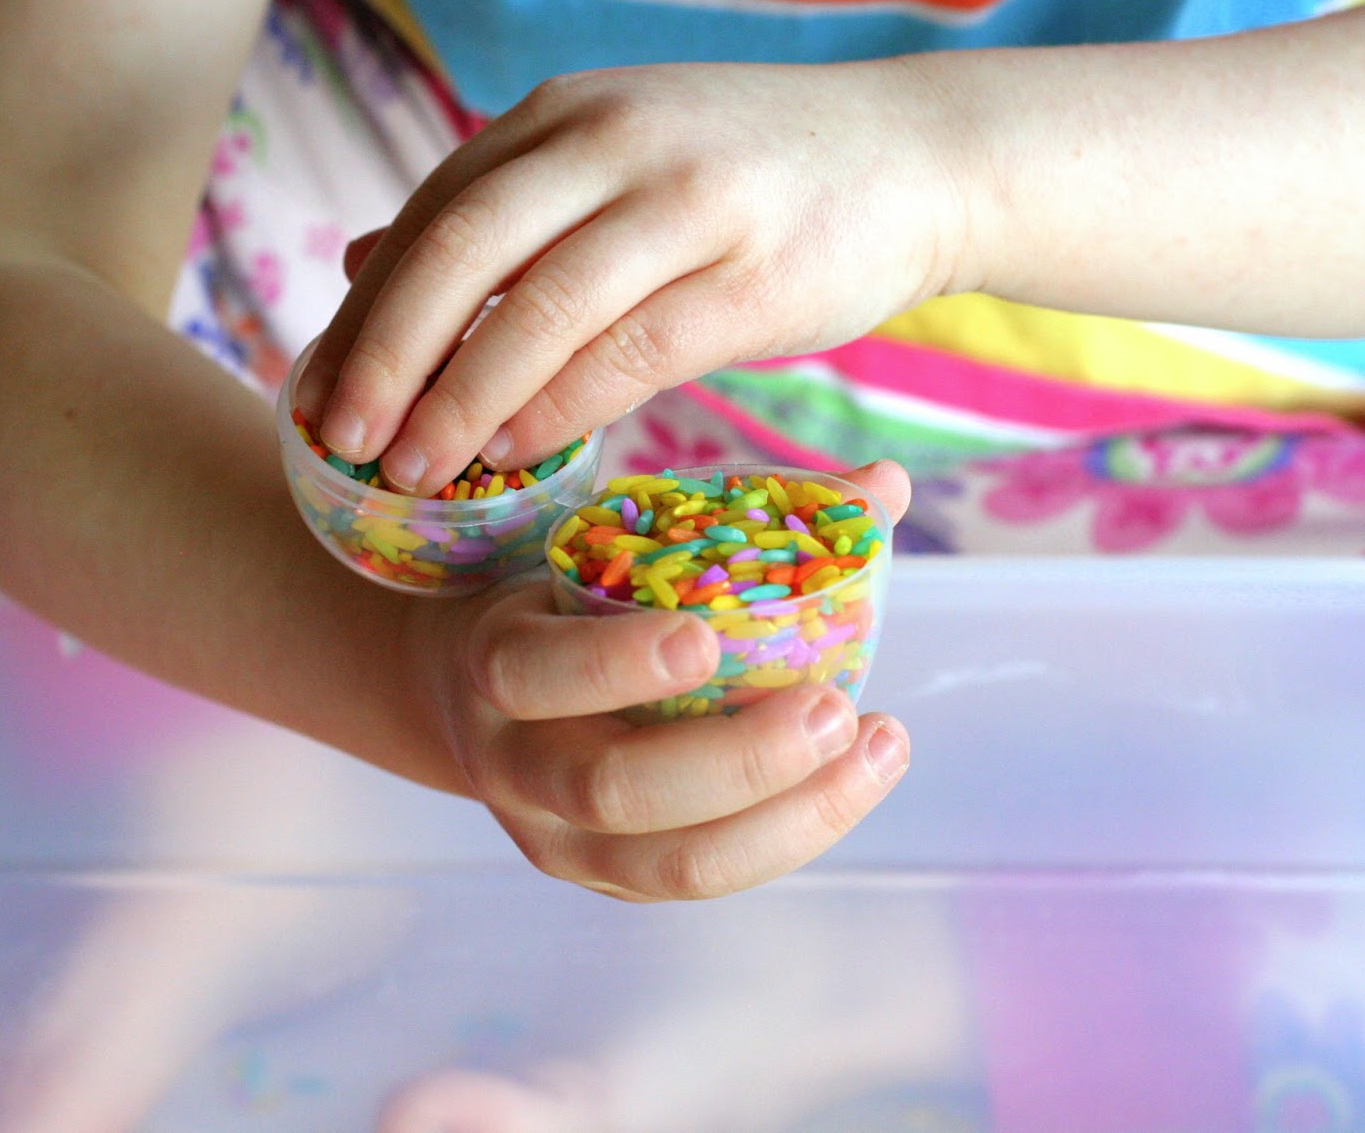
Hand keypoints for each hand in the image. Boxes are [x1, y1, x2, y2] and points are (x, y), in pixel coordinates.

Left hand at [296, 62, 970, 492]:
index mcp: (565, 117)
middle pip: (463, 250)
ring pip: (540, 306)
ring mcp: (685, 203)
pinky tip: (515, 453)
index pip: (434, 213)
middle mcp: (613, 142)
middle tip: (334, 439)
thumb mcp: (608, 163)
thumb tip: (362, 258)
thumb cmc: (746, 180)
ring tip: (410, 470)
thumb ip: (494, 212)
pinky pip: (631, 348)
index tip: (311, 389)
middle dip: (386, 353)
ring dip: (462, 396)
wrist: (914, 159)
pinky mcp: (750, 275)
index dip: (366, 309)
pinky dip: (561, 406)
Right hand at [405, 461, 912, 900]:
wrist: (479, 705)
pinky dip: (791, 835)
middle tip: (831, 708)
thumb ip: (735, 513)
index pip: (535, 673)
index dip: (616, 664)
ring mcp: (561, 841)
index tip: (708, 639)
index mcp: (496, 666)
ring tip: (876, 748)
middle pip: (612, 790)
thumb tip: (884, 482)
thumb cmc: (567, 609)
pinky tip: (855, 778)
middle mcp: (514, 767)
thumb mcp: (606, 555)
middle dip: (736, 759)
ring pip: (673, 864)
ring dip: (790, 816)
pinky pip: (707, 877)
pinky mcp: (614, 881)